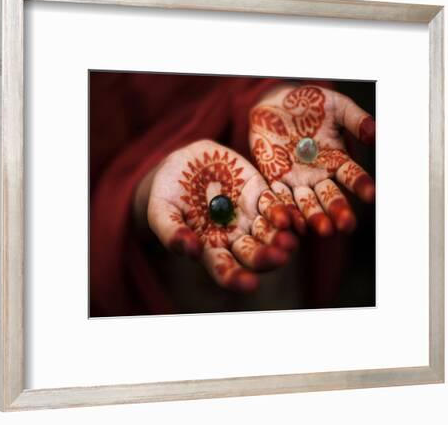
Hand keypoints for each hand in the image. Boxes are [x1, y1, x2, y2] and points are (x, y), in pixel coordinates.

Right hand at [136, 140, 296, 292]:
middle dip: (266, 258)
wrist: (182, 163)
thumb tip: (191, 251)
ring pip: (269, 232)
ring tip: (287, 241)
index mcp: (210, 248)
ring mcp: (248, 215)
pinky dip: (282, 212)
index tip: (249, 284)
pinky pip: (274, 204)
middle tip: (277, 257)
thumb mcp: (160, 212)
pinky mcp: (258, 191)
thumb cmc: (167, 194)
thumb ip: (171, 233)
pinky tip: (287, 217)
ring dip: (280, 238)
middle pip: (253, 254)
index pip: (225, 269)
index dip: (236, 278)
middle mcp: (234, 236)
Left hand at [249, 84, 374, 235]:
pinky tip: (291, 221)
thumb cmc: (308, 104)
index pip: (352, 176)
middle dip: (338, 211)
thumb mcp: (335, 107)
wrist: (274, 103)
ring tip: (322, 229)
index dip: (361, 184)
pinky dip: (285, 208)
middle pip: (331, 197)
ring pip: (307, 202)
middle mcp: (319, 175)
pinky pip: (279, 196)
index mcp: (337, 160)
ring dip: (314, 216)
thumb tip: (374, 132)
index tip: (370, 195)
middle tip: (345, 225)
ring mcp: (297, 179)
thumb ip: (354, 119)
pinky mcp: (274, 179)